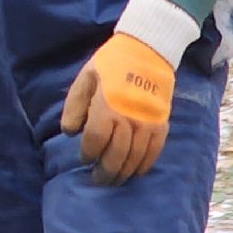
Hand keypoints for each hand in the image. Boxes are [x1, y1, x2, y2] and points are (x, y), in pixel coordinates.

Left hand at [60, 33, 173, 184]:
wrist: (147, 52)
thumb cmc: (110, 64)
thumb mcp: (85, 78)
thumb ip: (74, 106)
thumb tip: (70, 132)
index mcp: (107, 107)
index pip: (95, 140)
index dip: (88, 154)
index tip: (83, 159)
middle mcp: (129, 119)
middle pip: (116, 155)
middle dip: (105, 171)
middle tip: (97, 180)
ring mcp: (148, 124)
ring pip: (135, 158)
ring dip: (123, 173)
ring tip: (114, 181)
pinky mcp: (162, 125)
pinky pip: (154, 152)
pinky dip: (144, 165)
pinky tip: (135, 172)